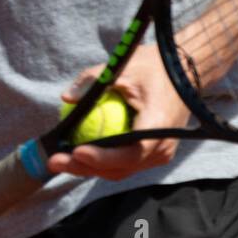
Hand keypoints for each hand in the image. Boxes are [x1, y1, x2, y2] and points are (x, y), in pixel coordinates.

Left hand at [46, 45, 193, 180]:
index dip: (103, 157)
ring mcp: (160, 154)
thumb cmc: (151, 66)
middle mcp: (162, 146)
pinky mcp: (153, 154)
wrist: (181, 73)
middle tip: (55, 161)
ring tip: (59, 161)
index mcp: (158, 125)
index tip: (77, 151)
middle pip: (121, 167)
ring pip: (121, 170)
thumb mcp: (121, 66)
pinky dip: (102, 162)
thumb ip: (92, 80)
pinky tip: (76, 155)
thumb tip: (66, 97)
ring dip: (90, 168)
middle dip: (86, 167)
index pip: (130, 152)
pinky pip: (125, 164)